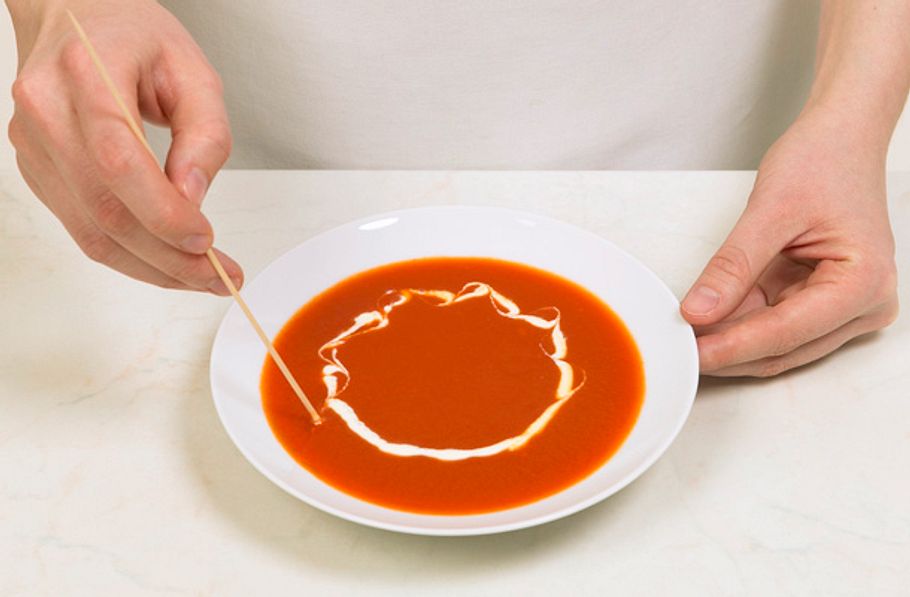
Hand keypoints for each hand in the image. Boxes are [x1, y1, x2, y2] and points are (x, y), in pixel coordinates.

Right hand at [6, 0, 242, 293]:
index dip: (163, 213)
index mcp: (87, 74)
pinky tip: (166, 261)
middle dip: (168, 256)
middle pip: (105, 208)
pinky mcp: (37, 170)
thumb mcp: (194, 72)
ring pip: (91, 232)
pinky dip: (129, 256)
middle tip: (218, 277)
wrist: (74, 17)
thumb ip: (205, 135)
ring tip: (201, 277)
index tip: (206, 240)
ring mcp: (34, 145)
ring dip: (152, 268)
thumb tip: (192, 198)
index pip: (118, 161)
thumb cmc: (134, 37)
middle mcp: (47, 111)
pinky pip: (82, 229)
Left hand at [681, 108, 898, 376]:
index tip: (693, 353)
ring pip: (778, 345)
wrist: (841, 138)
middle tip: (678, 348)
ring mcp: (846, 308)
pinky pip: (776, 324)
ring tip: (687, 335)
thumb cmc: (823, 160)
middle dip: (729, 350)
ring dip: (732, 341)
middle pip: (784, 348)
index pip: (787, 332)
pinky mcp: (823, 302)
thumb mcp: (770, 210)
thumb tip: (699, 311)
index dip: (734, 346)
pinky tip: (709, 321)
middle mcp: (864, 304)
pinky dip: (741, 324)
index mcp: (863, 283)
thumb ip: (733, 266)